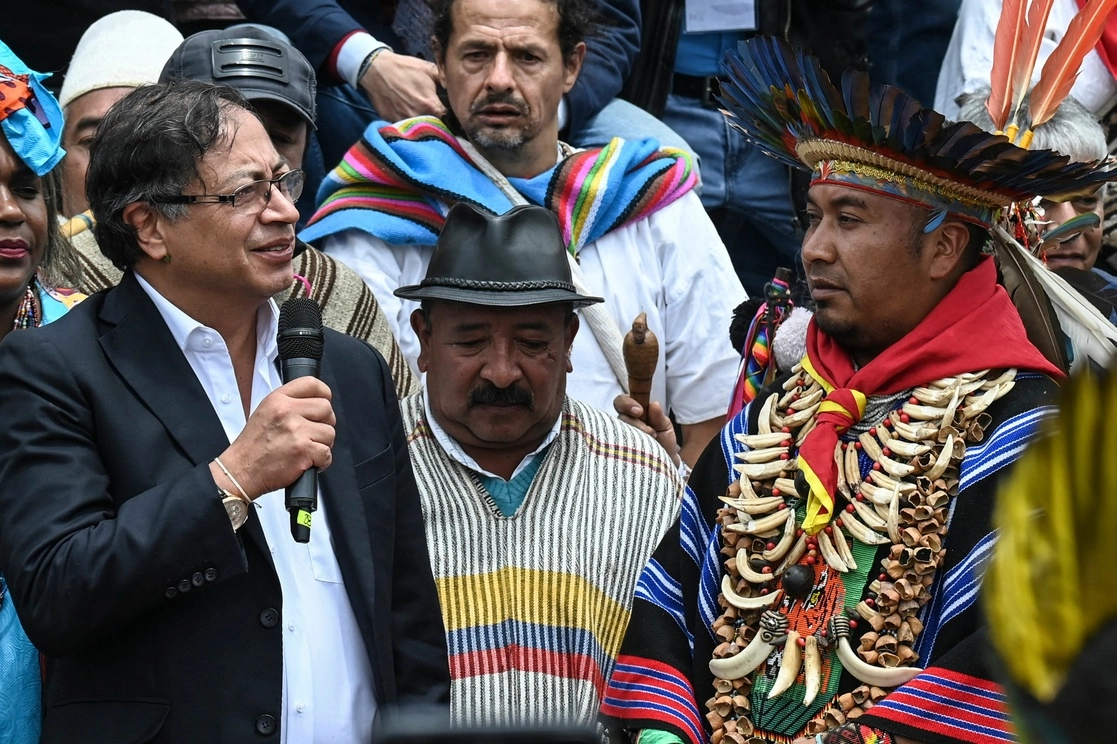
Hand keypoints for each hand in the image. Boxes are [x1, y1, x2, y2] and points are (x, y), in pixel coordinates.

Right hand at [212, 377, 335, 498]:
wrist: (241, 471)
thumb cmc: (253, 446)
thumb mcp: (265, 412)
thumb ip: (289, 403)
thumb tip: (315, 402)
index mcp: (278, 399)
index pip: (312, 384)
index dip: (324, 394)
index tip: (323, 403)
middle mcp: (287, 411)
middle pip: (326, 408)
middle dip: (325, 423)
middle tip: (313, 434)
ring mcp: (296, 431)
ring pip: (329, 432)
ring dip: (323, 444)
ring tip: (307, 449)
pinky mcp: (303, 450)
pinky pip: (327, 453)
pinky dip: (322, 461)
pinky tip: (308, 461)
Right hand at [359, 50, 443, 120]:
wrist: (376, 69)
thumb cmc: (404, 68)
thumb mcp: (429, 69)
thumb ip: (445, 81)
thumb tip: (452, 89)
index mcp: (431, 106)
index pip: (446, 117)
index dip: (445, 112)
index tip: (442, 108)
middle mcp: (419, 117)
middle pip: (433, 125)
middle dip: (434, 119)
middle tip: (429, 110)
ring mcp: (404, 122)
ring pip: (418, 128)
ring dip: (419, 122)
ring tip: (416, 111)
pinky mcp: (391, 122)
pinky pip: (403, 127)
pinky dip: (405, 122)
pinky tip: (404, 112)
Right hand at [613, 394, 679, 467]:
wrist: (665, 461)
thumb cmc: (663, 440)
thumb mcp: (665, 427)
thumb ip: (659, 416)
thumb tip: (654, 404)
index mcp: (634, 412)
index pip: (622, 401)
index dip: (627, 403)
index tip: (639, 411)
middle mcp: (624, 422)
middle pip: (618, 414)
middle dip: (632, 420)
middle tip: (649, 430)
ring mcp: (620, 436)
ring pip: (619, 428)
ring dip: (636, 433)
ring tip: (652, 439)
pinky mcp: (619, 450)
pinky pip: (617, 445)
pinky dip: (630, 446)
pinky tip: (642, 449)